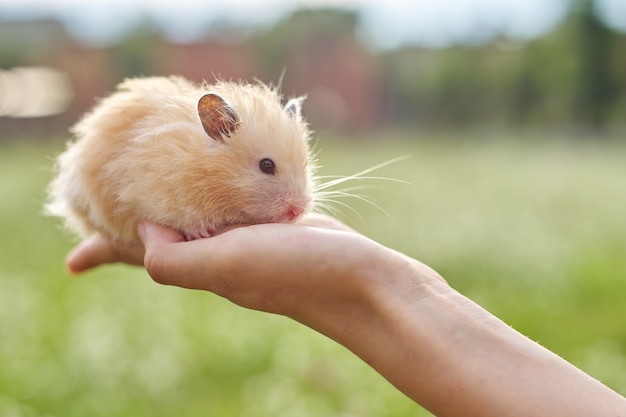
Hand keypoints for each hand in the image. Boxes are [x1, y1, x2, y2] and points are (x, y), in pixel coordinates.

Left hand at [66, 214, 437, 319]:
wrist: (362, 279)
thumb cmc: (296, 274)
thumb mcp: (225, 267)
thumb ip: (172, 258)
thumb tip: (143, 229)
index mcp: (201, 265)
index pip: (139, 257)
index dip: (104, 254)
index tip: (75, 260)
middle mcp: (220, 253)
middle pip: (166, 233)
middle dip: (136, 221)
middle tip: (112, 198)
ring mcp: (250, 236)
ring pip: (203, 210)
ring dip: (177, 196)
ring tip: (158, 177)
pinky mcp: (277, 219)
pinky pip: (239, 198)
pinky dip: (221, 183)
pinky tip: (219, 169)